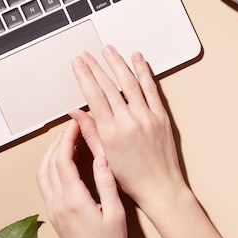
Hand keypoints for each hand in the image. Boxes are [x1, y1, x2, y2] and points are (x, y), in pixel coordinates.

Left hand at [37, 119, 126, 237]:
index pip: (64, 160)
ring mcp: (53, 208)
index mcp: (74, 200)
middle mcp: (58, 202)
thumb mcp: (115, 214)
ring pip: (43, 172)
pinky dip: (50, 165)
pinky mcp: (53, 213)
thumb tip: (102, 157)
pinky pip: (45, 182)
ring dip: (51, 152)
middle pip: (49, 162)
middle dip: (59, 141)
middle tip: (73, 127)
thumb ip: (107, 183)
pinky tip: (62, 162)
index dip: (68, 139)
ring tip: (66, 140)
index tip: (77, 125)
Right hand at [69, 46, 187, 215]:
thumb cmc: (132, 178)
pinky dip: (144, 72)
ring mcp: (147, 118)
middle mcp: (129, 122)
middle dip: (96, 66)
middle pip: (109, 86)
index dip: (85, 76)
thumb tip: (75, 113)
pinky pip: (152, 89)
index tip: (78, 63)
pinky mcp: (162, 117)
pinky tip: (138, 59)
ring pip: (130, 83)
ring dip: (118, 63)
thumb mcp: (104, 157)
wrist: (160, 187)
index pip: (94, 96)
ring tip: (109, 50)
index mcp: (111, 133)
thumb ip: (89, 132)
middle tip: (87, 54)